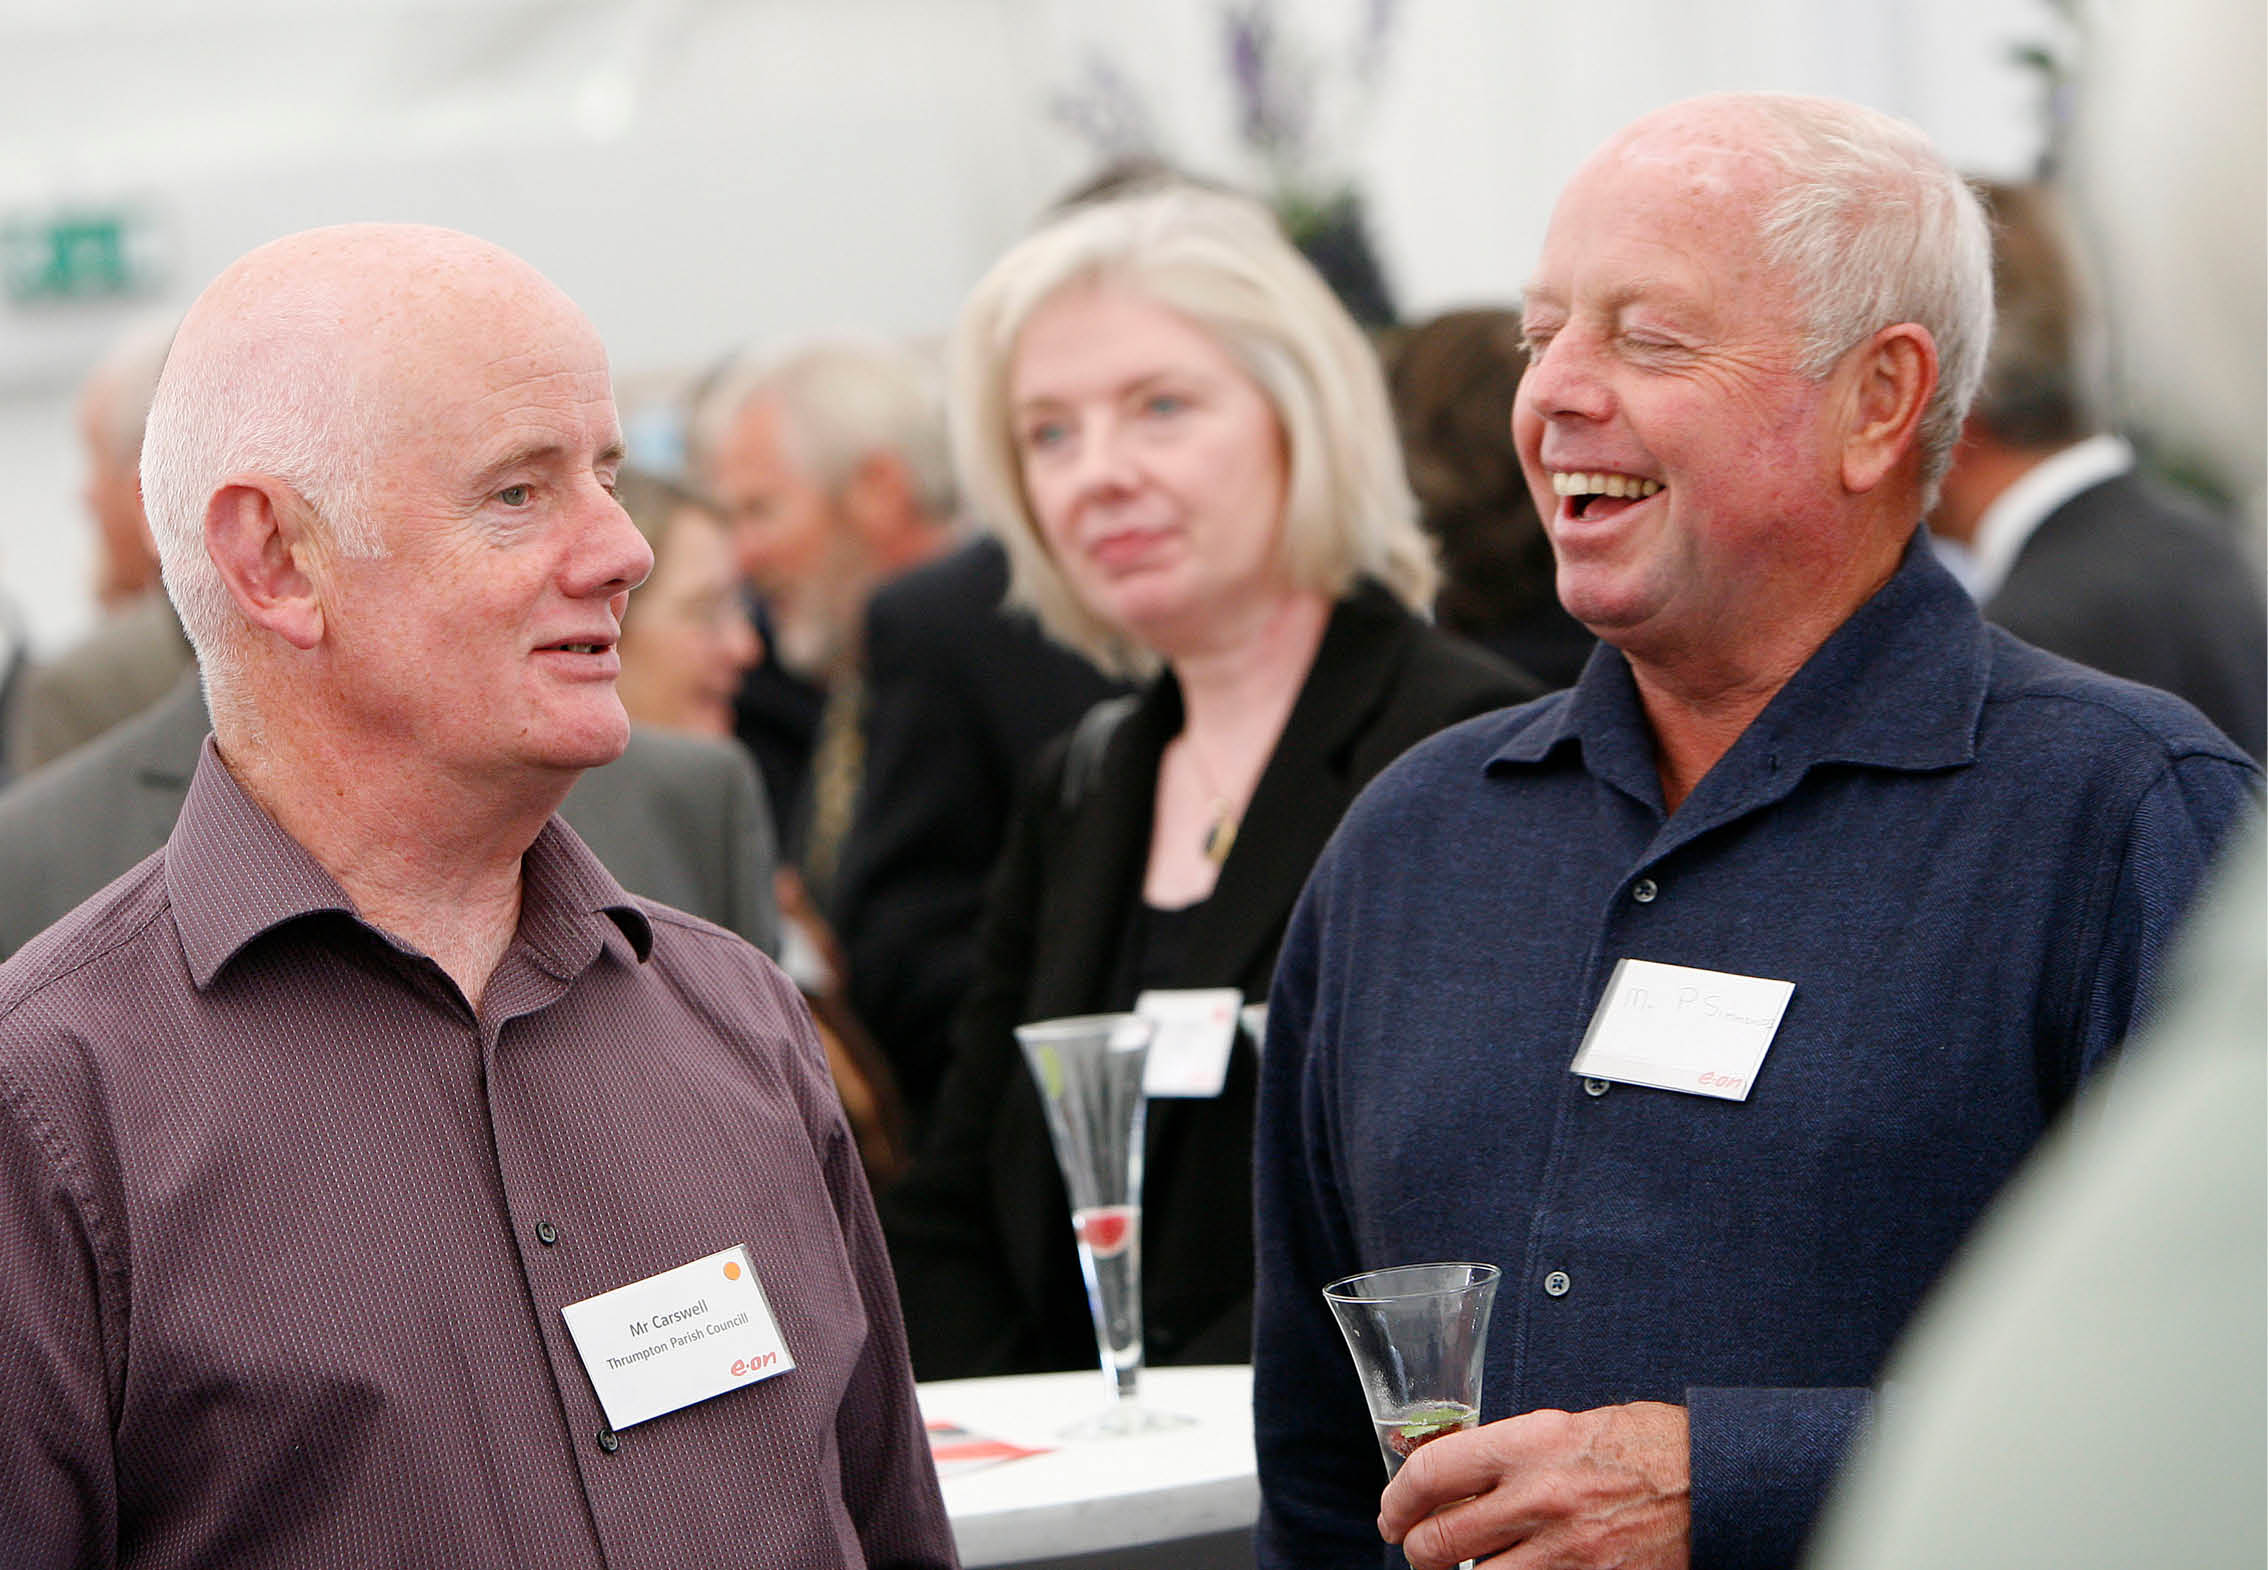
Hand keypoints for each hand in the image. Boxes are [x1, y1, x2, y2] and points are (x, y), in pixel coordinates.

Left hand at [1378, 1400, 1689, 1569]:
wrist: (1718, 1482)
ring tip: (1466, 1565)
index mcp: (1530, 1443)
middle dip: (1417, 1549)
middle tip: (1418, 1547)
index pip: (1431, 1473)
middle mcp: (1540, 1498)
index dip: (1397, 1501)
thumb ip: (1508, 1454)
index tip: (1392, 1513)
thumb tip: (1451, 1479)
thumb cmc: (1645, 1446)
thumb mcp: (1565, 1426)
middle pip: (1439, 1541)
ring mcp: (1566, 1551)